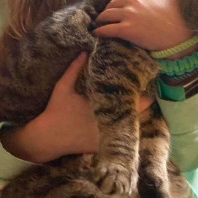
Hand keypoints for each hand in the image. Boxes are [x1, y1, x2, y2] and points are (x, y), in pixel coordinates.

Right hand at [1, 53, 154, 162]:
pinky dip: (123, 130)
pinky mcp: (102, 146)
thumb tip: (85, 52)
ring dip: (133, 117)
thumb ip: (74, 69)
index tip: (145, 83)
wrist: (49, 137)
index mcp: (102, 105)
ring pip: (129, 127)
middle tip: (148, 93)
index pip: (130, 99)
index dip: (141, 92)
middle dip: (141, 104)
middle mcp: (107, 122)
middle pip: (135, 114)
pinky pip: (118, 138)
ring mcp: (105, 136)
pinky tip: (126, 122)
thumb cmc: (56, 110)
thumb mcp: (63, 87)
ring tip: (141, 106)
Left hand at [93, 0, 191, 51]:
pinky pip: (106, 29)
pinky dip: (99, 32)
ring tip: (98, 26)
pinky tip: (96, 34)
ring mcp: (129, 15)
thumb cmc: (182, 16)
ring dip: (100, 21)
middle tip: (103, 19)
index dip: (117, 4)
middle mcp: (133, 0)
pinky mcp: (127, 29)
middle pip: (111, 5)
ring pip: (106, 15)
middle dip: (106, 12)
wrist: (183, 34)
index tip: (115, 10)